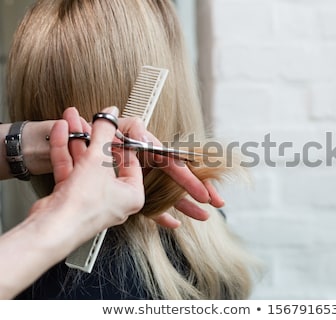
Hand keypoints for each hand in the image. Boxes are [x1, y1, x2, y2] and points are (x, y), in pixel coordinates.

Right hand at [30, 107, 144, 236]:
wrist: (53, 227)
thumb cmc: (84, 205)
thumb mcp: (98, 160)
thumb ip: (104, 133)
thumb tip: (110, 115)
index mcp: (132, 194)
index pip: (130, 161)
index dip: (120, 141)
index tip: (113, 125)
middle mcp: (114, 198)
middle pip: (105, 160)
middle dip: (94, 136)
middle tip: (90, 119)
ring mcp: (91, 198)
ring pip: (85, 163)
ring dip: (78, 139)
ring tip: (71, 120)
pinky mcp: (71, 197)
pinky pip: (71, 169)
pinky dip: (65, 151)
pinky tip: (61, 133)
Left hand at [113, 113, 224, 228]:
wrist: (87, 144)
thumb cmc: (106, 134)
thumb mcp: (120, 125)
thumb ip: (134, 128)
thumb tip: (146, 139)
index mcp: (152, 150)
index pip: (176, 166)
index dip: (190, 180)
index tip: (202, 192)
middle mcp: (153, 165)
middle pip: (180, 180)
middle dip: (201, 190)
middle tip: (217, 202)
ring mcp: (146, 179)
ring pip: (171, 195)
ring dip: (187, 205)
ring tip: (203, 215)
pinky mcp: (135, 191)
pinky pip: (151, 206)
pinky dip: (162, 215)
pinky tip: (174, 223)